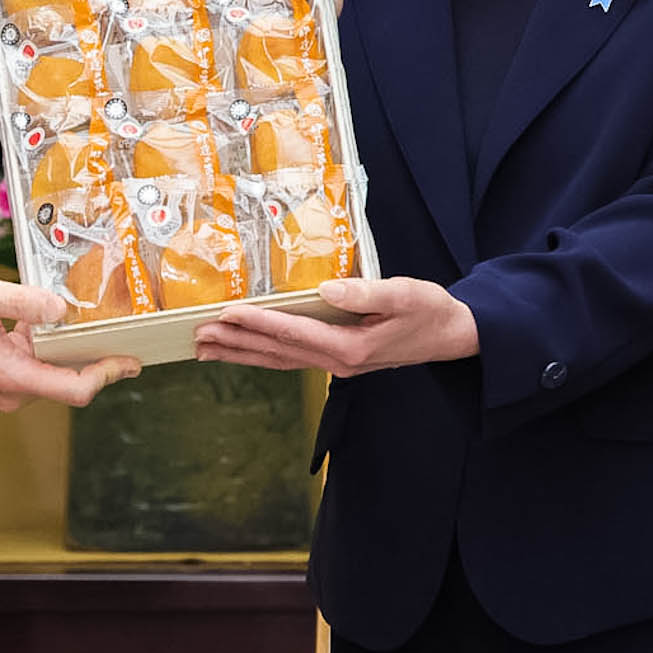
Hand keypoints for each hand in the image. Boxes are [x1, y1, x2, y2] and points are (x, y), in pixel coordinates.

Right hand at [0, 267, 138, 410]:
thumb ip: (21, 300)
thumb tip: (60, 309)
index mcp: (10, 374)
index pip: (74, 389)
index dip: (106, 374)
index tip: (131, 360)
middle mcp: (12, 388)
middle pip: (71, 382)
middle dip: (98, 360)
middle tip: (124, 332)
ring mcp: (8, 385)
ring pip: (58, 373)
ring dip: (77, 351)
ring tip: (101, 324)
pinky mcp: (5, 375)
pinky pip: (42, 365)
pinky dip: (57, 347)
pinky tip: (63, 322)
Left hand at [191, 277, 474, 375]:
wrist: (453, 336)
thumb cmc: (431, 312)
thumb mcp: (405, 295)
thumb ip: (366, 293)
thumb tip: (326, 289)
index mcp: (350, 347)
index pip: (293, 333)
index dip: (257, 323)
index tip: (226, 313)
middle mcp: (338, 361)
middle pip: (277, 352)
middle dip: (237, 343)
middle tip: (198, 335)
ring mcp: (337, 363)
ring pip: (280, 360)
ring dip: (242, 354)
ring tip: (207, 348)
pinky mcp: (340, 358)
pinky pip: (292, 358)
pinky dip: (264, 355)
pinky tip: (247, 350)